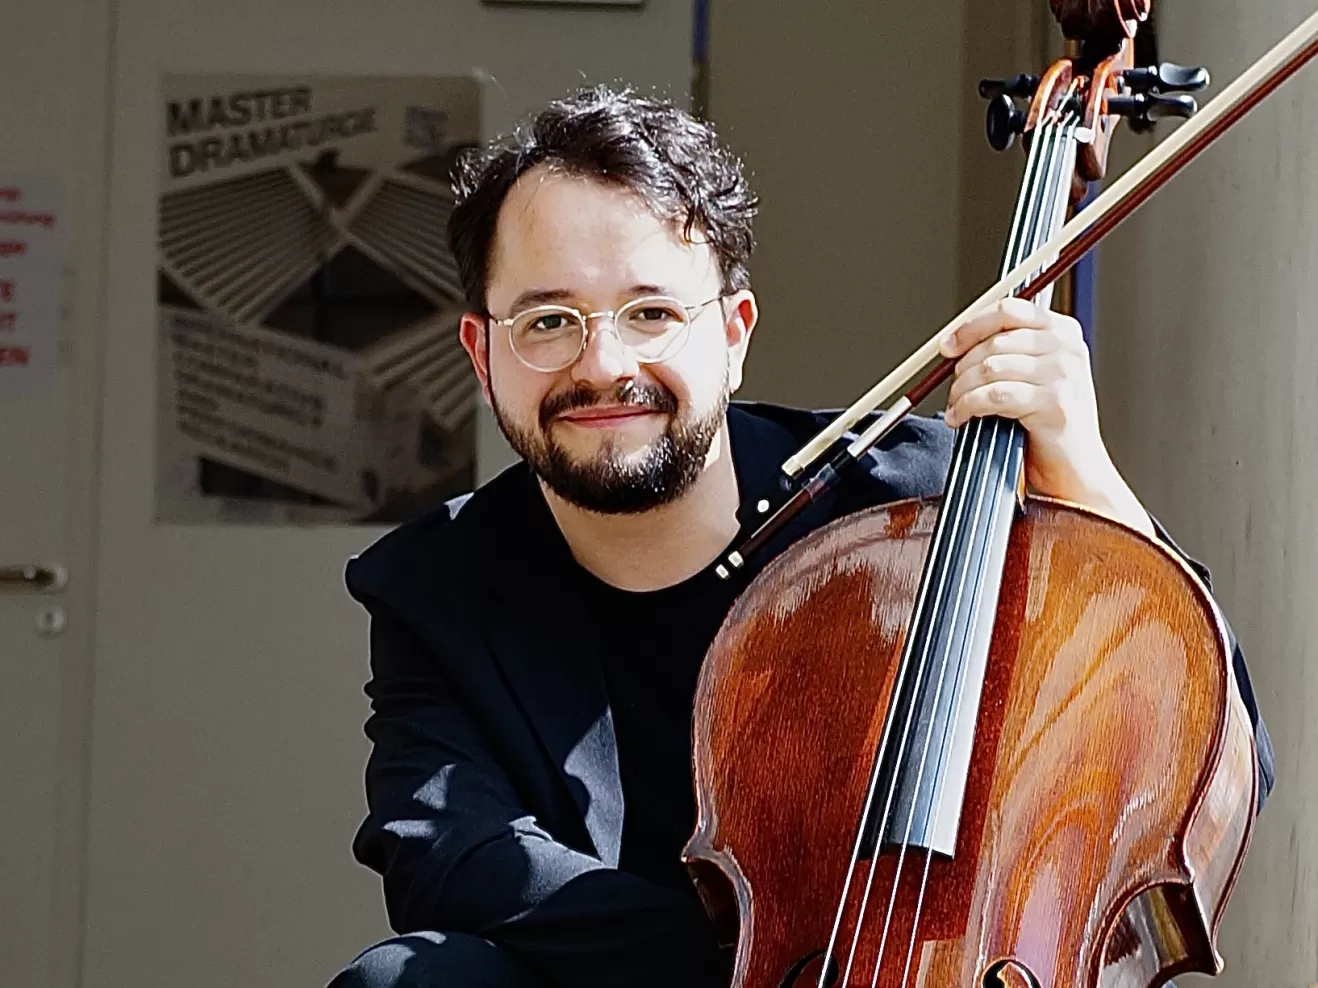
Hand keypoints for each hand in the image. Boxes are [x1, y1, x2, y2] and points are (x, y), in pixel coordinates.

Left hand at [939, 298, 1154, 537]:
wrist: (1077, 470)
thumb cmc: (1051, 427)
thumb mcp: (1035, 377)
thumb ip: (1007, 351)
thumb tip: (958, 342)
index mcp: (1063, 332)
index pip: (1008, 311)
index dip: (970, 326)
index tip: (948, 345)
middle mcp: (1067, 348)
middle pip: (993, 341)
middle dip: (962, 368)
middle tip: (953, 390)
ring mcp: (1062, 374)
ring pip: (988, 368)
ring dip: (961, 390)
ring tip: (956, 407)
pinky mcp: (1052, 403)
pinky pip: (992, 396)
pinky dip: (967, 407)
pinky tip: (961, 418)